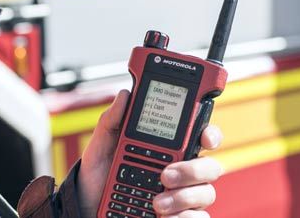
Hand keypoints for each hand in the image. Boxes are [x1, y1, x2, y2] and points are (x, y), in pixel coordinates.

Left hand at [79, 90, 224, 216]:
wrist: (88, 209)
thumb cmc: (99, 178)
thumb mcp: (100, 148)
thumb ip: (112, 122)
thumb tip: (124, 95)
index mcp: (170, 149)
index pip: (201, 137)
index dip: (211, 134)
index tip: (205, 138)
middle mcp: (183, 172)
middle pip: (210, 166)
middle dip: (194, 170)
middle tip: (165, 175)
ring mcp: (185, 197)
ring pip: (206, 194)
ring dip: (183, 197)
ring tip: (156, 203)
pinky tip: (163, 217)